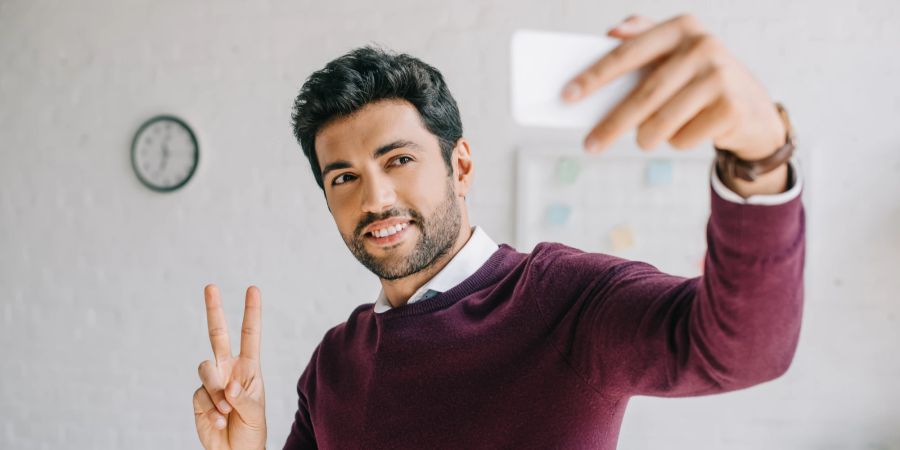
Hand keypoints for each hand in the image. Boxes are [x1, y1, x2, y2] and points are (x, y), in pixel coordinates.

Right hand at [193, 285, 266, 449]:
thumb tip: (230, 385)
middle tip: (210, 286)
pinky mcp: (198, 398)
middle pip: (217, 335)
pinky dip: (211, 409)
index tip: (253, 289)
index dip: (251, 312)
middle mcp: (229, 370)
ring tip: (227, 410)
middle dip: (214, 310)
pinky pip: (200, 396)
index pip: (250, 335)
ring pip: (205, 369)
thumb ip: (244, 398)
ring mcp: (212, 383)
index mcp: (249, 368)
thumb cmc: (252, 431)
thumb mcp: (256, 414)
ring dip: (216, 390)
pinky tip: (220, 420)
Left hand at [562, 14, 785, 160]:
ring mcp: (721, 77)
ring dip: (646, 138)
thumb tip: (611, 32)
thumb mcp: (674, 53)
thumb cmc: (697, 81)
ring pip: (662, 122)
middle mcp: (704, 46)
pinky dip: (677, 143)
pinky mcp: (732, 108)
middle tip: (589, 145)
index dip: (596, 75)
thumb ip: (641, 38)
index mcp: (682, 27)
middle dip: (611, 124)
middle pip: (644, 95)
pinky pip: (683, 138)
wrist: (752, 110)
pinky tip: (690, 131)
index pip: (628, 52)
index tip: (567, 95)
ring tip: (646, 139)